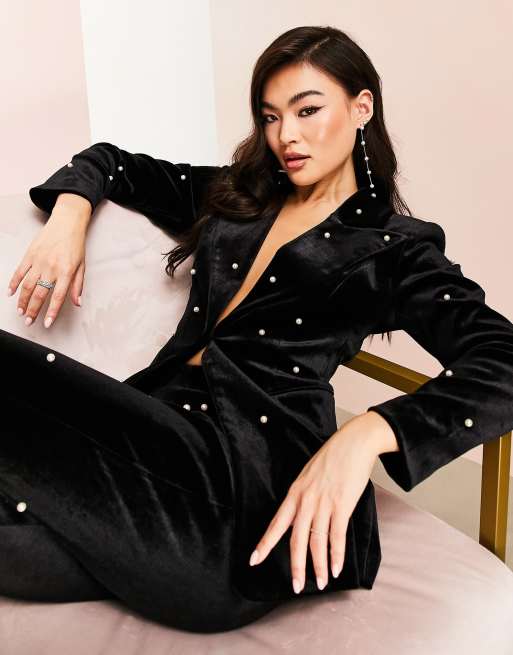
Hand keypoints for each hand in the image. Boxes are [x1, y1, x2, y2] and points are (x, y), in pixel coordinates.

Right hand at [6, 194, 91, 327]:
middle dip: (33, 310)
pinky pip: (19, 272)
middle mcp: (51, 268)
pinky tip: (10, 293)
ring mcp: (39, 261)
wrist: (66, 222)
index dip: (51, 312)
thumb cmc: (75, 244)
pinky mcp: (30, 255)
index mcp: (66, 272)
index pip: (58, 297)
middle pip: (40, 294)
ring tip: (20, 312)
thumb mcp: (82, 266)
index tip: (46, 323)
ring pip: (28, 285)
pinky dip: (13, 283)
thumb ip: (78, 286)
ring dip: (22, 300)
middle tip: (29, 321)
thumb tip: (77, 303)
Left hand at [248, 411, 395, 593]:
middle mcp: (306, 500)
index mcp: (295, 493)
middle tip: (295, 586)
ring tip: (321, 583)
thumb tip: (301, 515)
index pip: (276, 523)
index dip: (265, 543)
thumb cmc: (332, 458)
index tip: (254, 560)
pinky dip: (337, 555)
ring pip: (317, 542)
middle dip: (295, 566)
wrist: (353, 443)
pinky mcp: (342, 505)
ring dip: (320, 566)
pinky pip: (337, 536)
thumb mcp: (308, 475)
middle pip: (296, 539)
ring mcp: (324, 503)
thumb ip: (303, 496)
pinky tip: (337, 568)